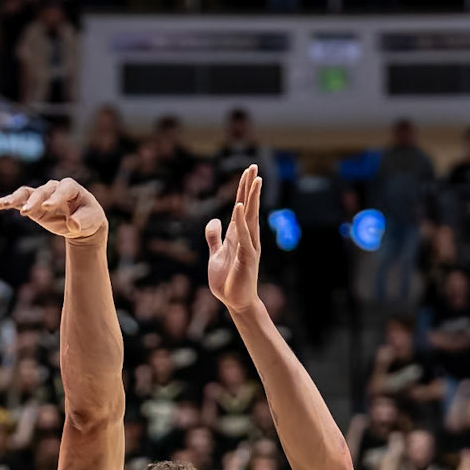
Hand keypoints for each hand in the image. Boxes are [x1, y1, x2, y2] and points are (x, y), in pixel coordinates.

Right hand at [0, 178, 107, 243]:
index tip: (47, 207)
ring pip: (27, 193)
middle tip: (26, 211)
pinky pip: (18, 201)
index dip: (55, 197)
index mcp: (71, 187)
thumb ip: (82, 221)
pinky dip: (7, 202)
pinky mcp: (33, 205)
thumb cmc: (88, 217)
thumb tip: (73, 225)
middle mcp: (54, 188)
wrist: (82, 222)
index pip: (62, 189)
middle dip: (34, 201)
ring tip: (3, 204)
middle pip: (42, 191)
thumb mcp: (91, 220)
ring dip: (15, 198)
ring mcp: (42, 195)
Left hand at [205, 163, 261, 313]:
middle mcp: (246, 237)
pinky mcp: (247, 257)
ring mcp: (248, 246)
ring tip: (256, 179)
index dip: (243, 189)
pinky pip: (244, 235)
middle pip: (249, 207)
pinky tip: (240, 206)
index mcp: (238, 235)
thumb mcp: (215, 255)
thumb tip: (213, 219)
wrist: (235, 302)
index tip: (248, 171)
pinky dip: (242, 221)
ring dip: (252, 198)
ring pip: (251, 216)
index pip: (241, 207)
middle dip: (251, 187)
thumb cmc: (227, 281)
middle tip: (254, 167)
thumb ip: (214, 237)